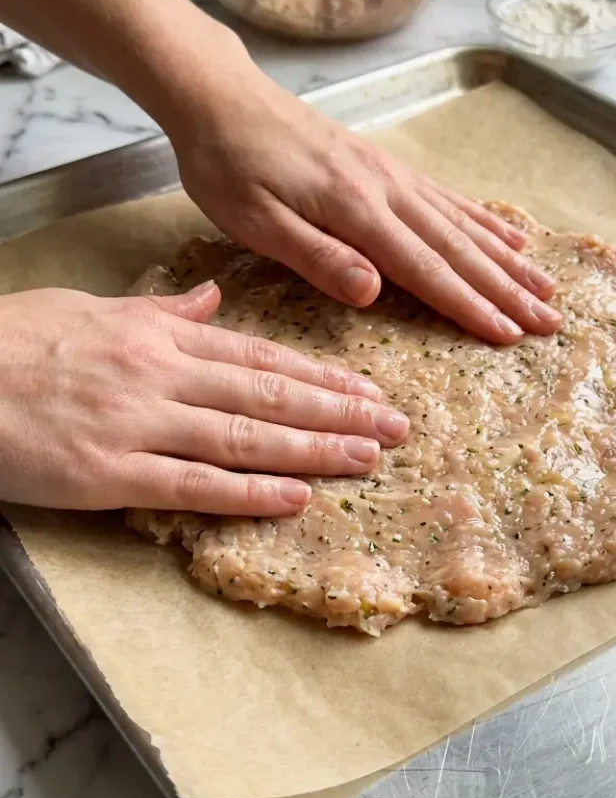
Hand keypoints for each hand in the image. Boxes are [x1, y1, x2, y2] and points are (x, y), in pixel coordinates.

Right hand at [0, 282, 408, 514]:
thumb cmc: (14, 341)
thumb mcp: (90, 308)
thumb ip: (158, 309)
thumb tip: (210, 299)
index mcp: (158, 336)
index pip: (260, 356)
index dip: (320, 376)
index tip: (367, 390)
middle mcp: (160, 376)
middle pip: (268, 395)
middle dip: (338, 412)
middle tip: (395, 427)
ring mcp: (138, 425)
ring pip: (244, 437)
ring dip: (312, 450)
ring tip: (367, 458)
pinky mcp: (108, 474)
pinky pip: (191, 485)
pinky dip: (246, 493)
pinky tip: (294, 498)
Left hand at [169, 63, 561, 345]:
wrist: (221, 96)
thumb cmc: (229, 165)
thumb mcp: (255, 221)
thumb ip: (317, 257)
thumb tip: (375, 292)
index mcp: (356, 210)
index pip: (425, 269)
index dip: (469, 305)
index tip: (508, 334)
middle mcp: (387, 189)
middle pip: (459, 248)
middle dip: (507, 289)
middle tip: (550, 320)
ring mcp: (393, 174)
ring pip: (463, 223)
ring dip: (507, 259)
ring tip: (546, 286)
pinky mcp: (386, 165)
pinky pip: (448, 197)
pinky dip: (484, 220)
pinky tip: (508, 236)